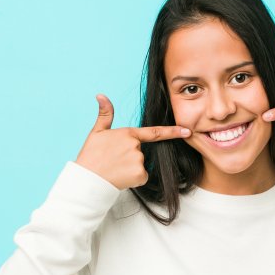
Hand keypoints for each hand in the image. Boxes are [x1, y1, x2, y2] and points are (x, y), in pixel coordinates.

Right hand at [75, 94, 191, 189]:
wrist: (87, 179)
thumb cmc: (90, 155)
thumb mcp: (97, 132)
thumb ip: (105, 114)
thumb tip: (101, 95)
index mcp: (128, 134)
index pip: (154, 132)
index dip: (172, 131)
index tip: (187, 131)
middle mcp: (136, 146)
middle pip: (141, 152)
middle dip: (130, 157)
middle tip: (113, 160)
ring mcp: (139, 160)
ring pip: (141, 165)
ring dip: (131, 168)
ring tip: (115, 168)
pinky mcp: (140, 174)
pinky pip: (141, 176)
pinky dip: (133, 179)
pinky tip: (120, 177)